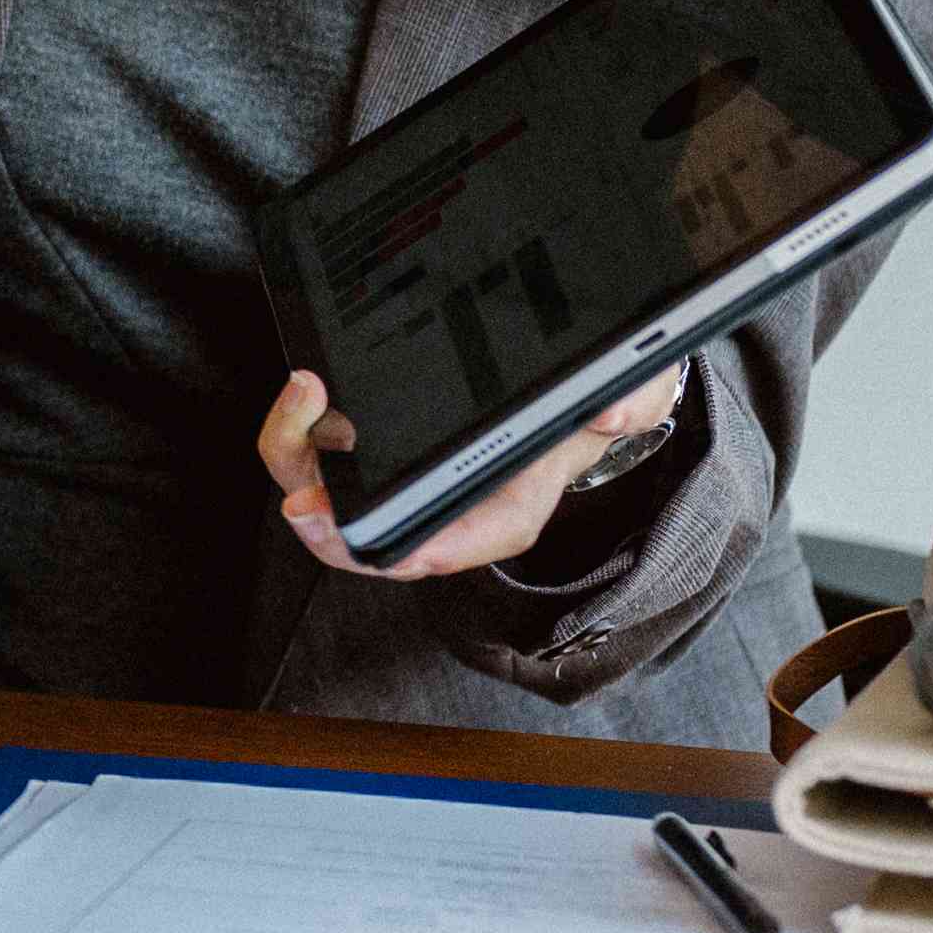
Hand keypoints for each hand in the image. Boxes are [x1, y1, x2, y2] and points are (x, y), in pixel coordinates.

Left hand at [262, 363, 689, 581]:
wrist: (571, 378)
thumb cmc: (591, 400)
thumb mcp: (634, 393)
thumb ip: (634, 400)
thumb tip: (613, 410)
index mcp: (498, 515)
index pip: (440, 551)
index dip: (389, 554)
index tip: (346, 534)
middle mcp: (439, 505)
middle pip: (362, 531)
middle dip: (322, 517)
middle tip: (307, 485)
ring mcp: (397, 472)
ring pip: (324, 482)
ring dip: (298, 444)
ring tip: (308, 388)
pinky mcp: (372, 435)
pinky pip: (317, 441)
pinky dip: (302, 417)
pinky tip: (312, 381)